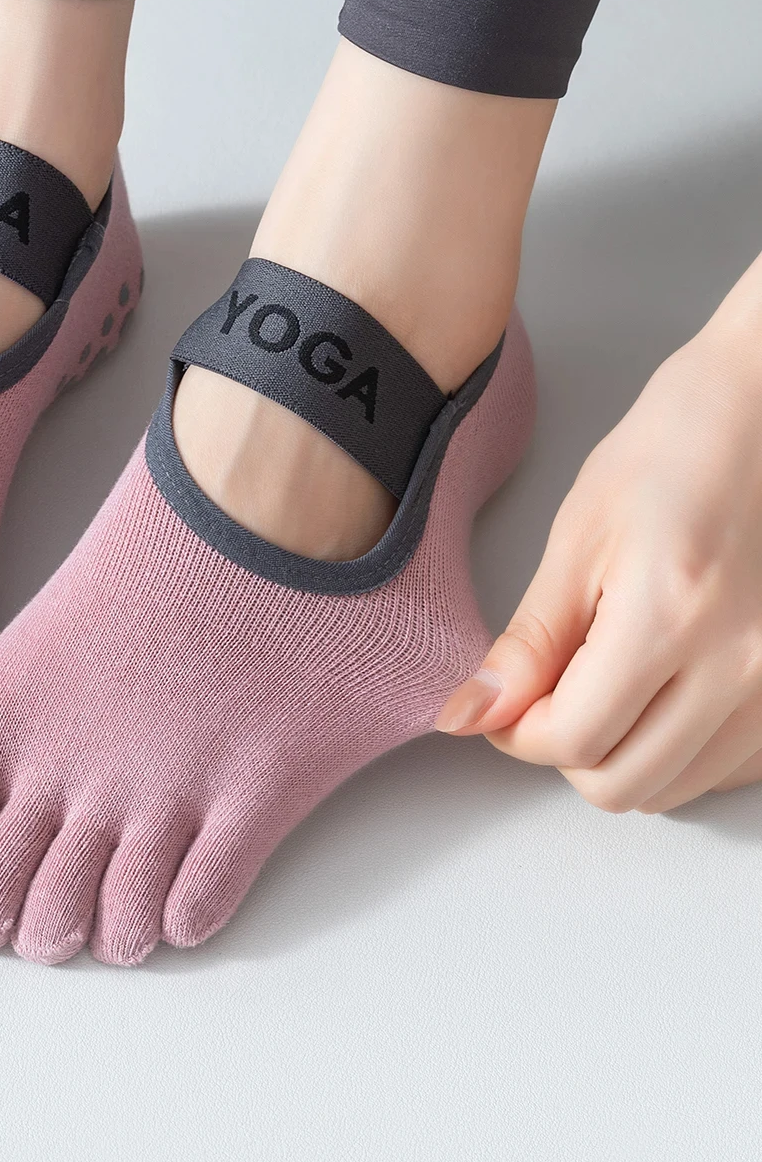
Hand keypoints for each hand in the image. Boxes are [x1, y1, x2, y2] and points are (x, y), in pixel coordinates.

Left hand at [435, 310, 761, 812]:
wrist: (760, 418)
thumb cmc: (671, 455)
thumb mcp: (578, 537)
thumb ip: (530, 640)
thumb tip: (473, 712)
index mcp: (671, 618)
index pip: (572, 739)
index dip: (515, 729)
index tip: (500, 698)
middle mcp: (741, 668)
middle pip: (621, 785)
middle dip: (564, 748)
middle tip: (548, 687)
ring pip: (671, 789)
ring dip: (620, 752)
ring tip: (607, 675)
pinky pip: (722, 770)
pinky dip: (676, 749)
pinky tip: (659, 687)